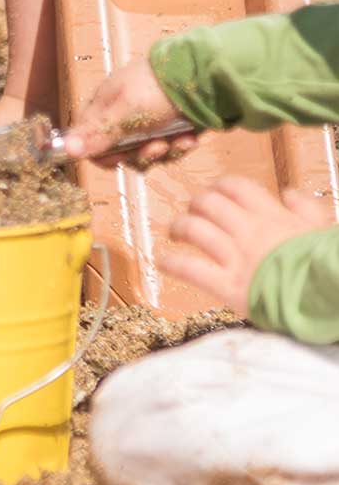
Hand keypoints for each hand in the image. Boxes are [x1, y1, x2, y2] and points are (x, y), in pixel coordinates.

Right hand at [66, 55, 200, 166]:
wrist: (200, 76)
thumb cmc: (155, 88)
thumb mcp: (124, 111)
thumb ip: (97, 133)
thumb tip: (65, 149)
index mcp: (103, 109)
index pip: (89, 142)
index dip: (103, 155)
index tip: (120, 158)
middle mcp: (122, 119)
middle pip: (121, 154)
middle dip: (141, 156)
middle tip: (157, 146)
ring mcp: (147, 124)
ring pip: (147, 154)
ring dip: (165, 152)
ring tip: (179, 139)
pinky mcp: (169, 129)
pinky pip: (168, 150)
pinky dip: (180, 146)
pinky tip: (189, 137)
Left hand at [164, 175, 324, 314]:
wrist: (331, 299)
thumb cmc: (329, 266)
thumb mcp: (324, 232)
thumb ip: (306, 210)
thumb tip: (289, 192)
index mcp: (272, 217)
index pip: (235, 187)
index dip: (219, 186)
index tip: (215, 193)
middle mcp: (249, 232)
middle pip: (208, 203)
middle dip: (196, 204)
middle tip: (194, 213)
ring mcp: (237, 258)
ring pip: (193, 229)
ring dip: (179, 227)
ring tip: (176, 232)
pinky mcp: (230, 287)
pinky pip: (191, 269)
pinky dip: (172, 263)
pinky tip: (163, 262)